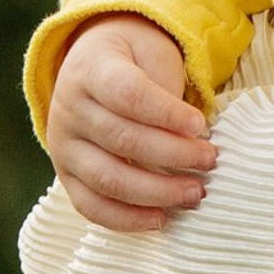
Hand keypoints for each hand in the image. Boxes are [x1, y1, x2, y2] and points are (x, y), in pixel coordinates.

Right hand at [48, 14, 216, 232]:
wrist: (94, 65)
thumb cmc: (135, 62)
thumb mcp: (152, 53)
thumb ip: (166, 88)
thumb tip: (191, 138)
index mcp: (92, 69)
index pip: (129, 94)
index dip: (167, 113)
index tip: (201, 124)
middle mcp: (70, 108)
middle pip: (122, 139)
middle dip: (173, 155)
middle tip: (209, 161)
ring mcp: (64, 145)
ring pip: (107, 178)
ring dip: (156, 191)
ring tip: (194, 192)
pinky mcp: (66, 176)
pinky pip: (90, 206)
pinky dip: (126, 219)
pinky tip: (161, 219)